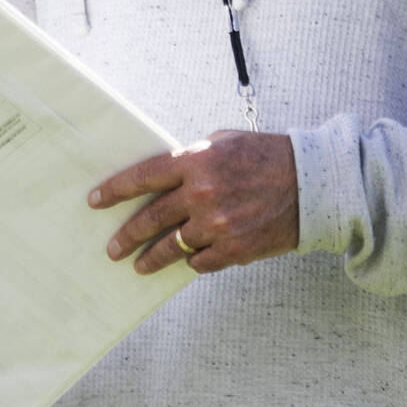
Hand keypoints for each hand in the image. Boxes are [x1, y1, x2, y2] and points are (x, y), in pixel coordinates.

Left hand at [88, 130, 298, 274]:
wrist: (311, 184)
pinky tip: (182, 262)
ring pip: (171, 247)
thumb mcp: (225, 142)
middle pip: (151, 218)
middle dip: (127, 235)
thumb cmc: (267, 156)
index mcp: (197, 160)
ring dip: (150, 257)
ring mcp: (217, 224)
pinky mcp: (234, 249)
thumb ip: (193, 158)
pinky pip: (199, 262)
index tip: (95, 201)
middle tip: (112, 247)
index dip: (115, 190)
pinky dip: (189, 262)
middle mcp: (202, 193)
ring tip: (138, 264)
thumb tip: (164, 174)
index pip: (144, 176)